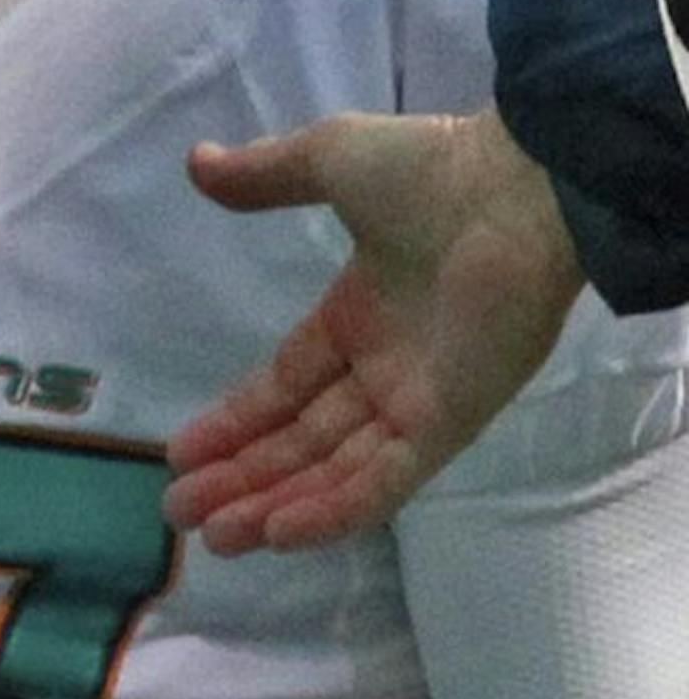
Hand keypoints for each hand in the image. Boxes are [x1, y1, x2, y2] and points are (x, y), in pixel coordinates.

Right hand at [165, 105, 584, 553]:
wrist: (517, 191)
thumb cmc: (430, 172)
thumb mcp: (330, 159)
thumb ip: (263, 175)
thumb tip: (195, 164)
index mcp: (359, 314)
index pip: (287, 386)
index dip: (236, 421)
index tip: (180, 453)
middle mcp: (385, 368)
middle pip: (302, 440)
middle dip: (242, 477)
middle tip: (180, 513)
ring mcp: (417, 401)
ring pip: (336, 471)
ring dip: (276, 506)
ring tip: (216, 538)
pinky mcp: (447, 423)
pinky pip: (385, 480)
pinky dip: (335, 510)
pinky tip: (280, 533)